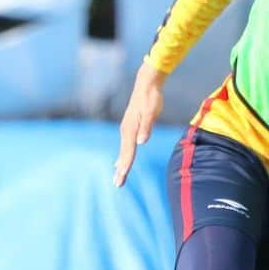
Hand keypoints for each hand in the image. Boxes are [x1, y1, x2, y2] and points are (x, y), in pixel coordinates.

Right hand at [114, 62, 165, 186]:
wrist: (146, 85)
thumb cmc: (151, 99)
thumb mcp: (151, 112)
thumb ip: (147, 127)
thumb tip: (142, 142)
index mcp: (130, 130)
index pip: (128, 152)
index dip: (125, 166)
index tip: (121, 178)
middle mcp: (126, 131)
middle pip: (123, 154)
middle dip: (120, 170)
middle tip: (117, 184)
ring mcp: (126, 129)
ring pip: (123, 151)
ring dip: (121, 164)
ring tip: (118, 177)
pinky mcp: (129, 128)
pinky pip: (125, 146)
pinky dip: (123, 156)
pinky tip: (120, 162)